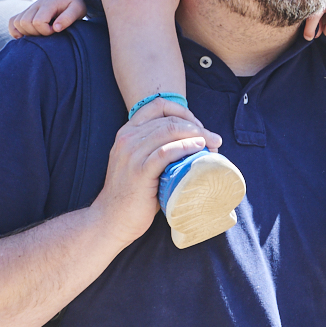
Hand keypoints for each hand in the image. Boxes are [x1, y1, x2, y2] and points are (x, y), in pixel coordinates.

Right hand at [11, 0, 84, 36]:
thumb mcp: (78, 10)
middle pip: (25, 23)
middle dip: (36, 33)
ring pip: (17, 23)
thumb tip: (55, 28)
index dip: (46, 31)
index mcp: (47, 4)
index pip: (38, 21)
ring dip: (27, 33)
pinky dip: (15, 30)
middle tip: (49, 32)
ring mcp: (29, 9)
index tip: (55, 30)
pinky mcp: (25, 13)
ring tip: (41, 33)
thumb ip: (68, 18)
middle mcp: (35, 5)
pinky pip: (12, 21)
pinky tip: (25, 36)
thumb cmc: (73, 4)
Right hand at [90, 108, 219, 247]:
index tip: (198, 125)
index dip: (182, 110)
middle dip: (197, 126)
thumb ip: (154, 149)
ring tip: (212, 144)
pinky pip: (165, 152)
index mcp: (127, 132)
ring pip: (169, 131)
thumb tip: (189, 143)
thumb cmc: (131, 195)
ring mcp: (131, 154)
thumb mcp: (138, 163)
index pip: (157, 106)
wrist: (111, 220)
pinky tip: (198, 149)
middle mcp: (127, 138)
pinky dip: (185, 147)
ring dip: (197, 135)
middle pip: (169, 120)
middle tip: (214, 139)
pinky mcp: (139, 172)